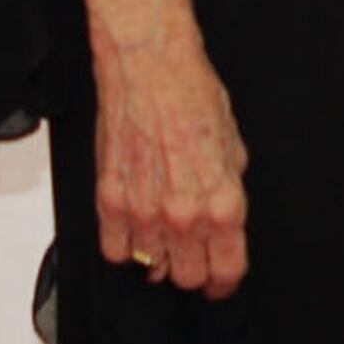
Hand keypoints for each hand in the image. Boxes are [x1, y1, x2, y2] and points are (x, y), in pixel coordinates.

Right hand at [61, 0, 248, 297]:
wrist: (150, 63)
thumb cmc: (191, 92)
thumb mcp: (233, 142)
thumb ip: (228, 186)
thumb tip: (223, 214)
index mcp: (223, 202)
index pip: (227, 270)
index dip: (226, 280)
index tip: (221, 277)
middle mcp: (184, 214)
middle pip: (189, 278)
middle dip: (194, 269)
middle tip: (192, 250)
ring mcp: (144, 211)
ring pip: (152, 270)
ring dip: (159, 258)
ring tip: (162, 234)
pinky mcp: (110, 199)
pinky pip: (115, 251)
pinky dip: (125, 246)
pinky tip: (134, 227)